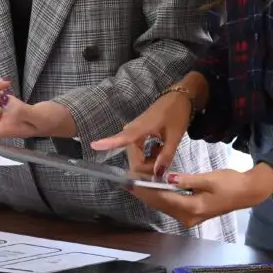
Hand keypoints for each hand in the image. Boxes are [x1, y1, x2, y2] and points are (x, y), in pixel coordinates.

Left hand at [0, 78, 73, 146]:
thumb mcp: (39, 115)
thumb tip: (5, 102)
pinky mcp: (5, 111)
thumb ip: (21, 110)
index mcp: (8, 130)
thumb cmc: (51, 120)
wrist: (59, 118)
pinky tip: (6, 89)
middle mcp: (3, 126)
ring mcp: (3, 119)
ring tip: (6, 84)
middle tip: (5, 83)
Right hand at [89, 75, 204, 176]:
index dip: (107, 143)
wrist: (179, 98)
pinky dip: (148, 155)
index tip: (93, 145)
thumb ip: (166, 156)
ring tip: (163, 154)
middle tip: (163, 164)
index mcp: (140, 129)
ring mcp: (134, 132)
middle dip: (147, 167)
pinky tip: (158, 150)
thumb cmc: (176, 114)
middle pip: (134, 158)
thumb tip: (157, 174)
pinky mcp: (137, 133)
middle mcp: (132, 131)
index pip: (122, 139)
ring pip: (137, 156)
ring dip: (149, 161)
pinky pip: (139, 150)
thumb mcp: (175, 136)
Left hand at [126, 168, 272, 228]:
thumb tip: (167, 179)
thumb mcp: (209, 179)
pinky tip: (152, 190)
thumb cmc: (231, 183)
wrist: (248, 192)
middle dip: (144, 193)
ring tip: (136, 184)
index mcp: (193, 208)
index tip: (132, 182)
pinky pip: (172, 206)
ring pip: (165, 206)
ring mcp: (191, 218)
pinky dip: (161, 198)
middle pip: (161, 205)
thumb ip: (186, 180)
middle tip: (129, 181)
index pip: (163, 199)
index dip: (146, 190)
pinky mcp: (193, 214)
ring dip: (151, 196)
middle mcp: (189, 217)